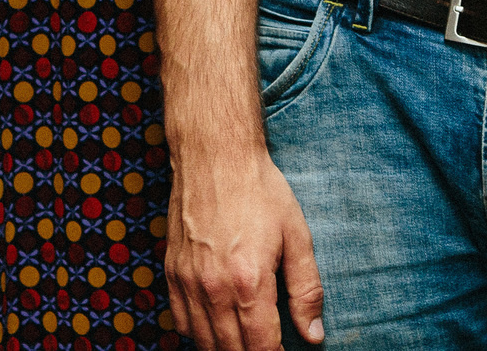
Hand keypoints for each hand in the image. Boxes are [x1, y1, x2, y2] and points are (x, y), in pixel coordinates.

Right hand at [164, 146, 325, 349]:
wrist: (214, 155)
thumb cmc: (259, 190)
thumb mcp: (297, 236)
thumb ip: (307, 290)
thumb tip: (314, 334)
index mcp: (249, 281)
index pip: (261, 347)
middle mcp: (213, 288)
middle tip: (267, 346)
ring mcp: (188, 282)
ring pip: (203, 342)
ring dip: (225, 349)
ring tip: (244, 342)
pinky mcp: (172, 272)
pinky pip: (180, 322)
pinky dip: (197, 334)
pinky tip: (215, 328)